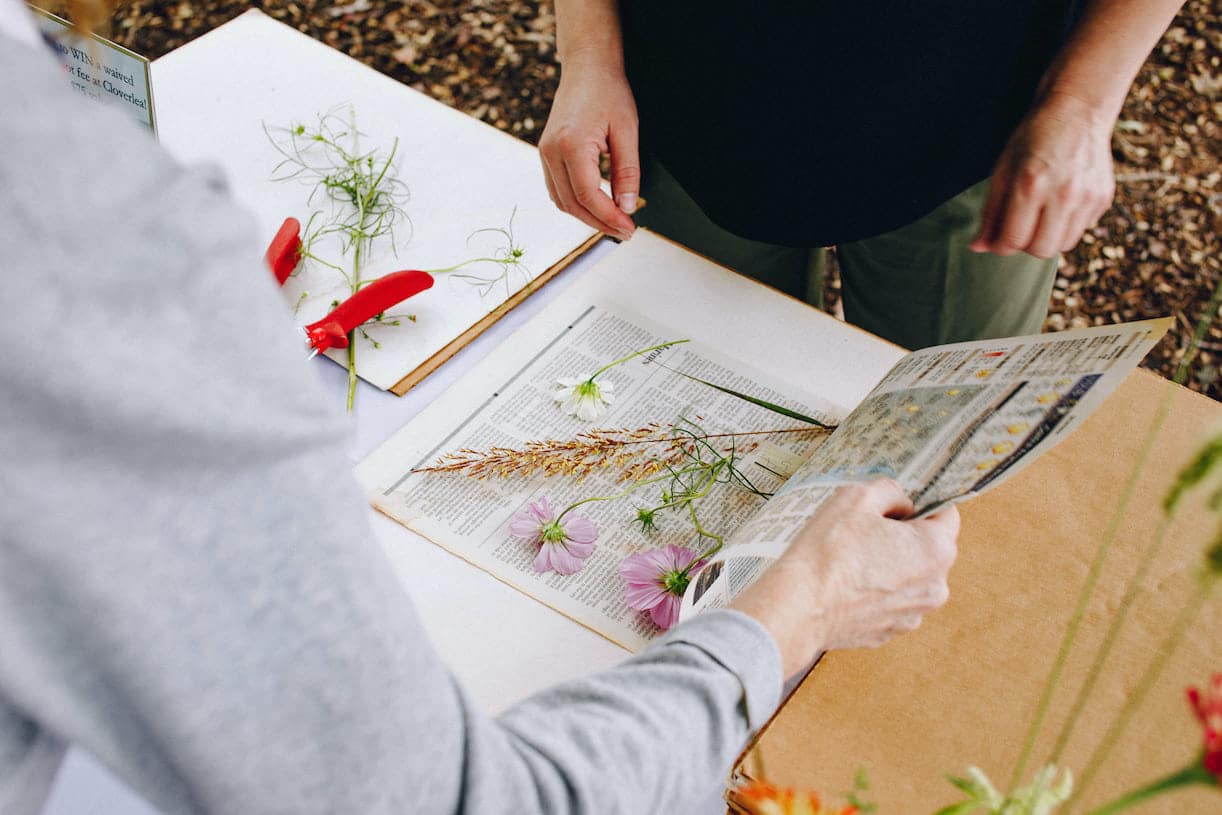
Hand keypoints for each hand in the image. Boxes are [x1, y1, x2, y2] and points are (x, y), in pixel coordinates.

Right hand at [538, 58, 639, 239]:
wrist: (586, 67)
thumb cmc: (608, 92)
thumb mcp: (627, 131)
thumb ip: (627, 172)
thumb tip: (627, 207)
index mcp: (571, 144)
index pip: (588, 195)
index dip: (609, 217)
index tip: (629, 227)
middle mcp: (551, 152)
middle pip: (573, 204)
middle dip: (600, 223)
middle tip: (625, 231)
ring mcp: (544, 153)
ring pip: (562, 201)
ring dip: (587, 217)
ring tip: (613, 223)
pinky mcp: (546, 154)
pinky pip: (556, 190)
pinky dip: (575, 204)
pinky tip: (595, 207)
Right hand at [731, 479, 958, 676]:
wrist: (798, 607)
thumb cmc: (828, 553)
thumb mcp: (857, 497)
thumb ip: (890, 491)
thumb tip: (901, 502)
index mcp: (936, 550)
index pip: (946, 515)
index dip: (920, 504)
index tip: (897, 505)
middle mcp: (934, 587)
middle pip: (928, 549)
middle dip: (903, 536)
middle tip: (865, 530)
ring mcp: (913, 614)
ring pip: (909, 577)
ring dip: (889, 565)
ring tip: (852, 559)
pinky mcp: (890, 631)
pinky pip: (889, 601)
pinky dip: (874, 591)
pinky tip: (847, 583)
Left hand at [970, 90, 1114, 258]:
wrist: (1077, 111)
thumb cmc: (1033, 139)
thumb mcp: (1003, 170)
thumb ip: (990, 212)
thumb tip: (978, 247)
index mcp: (1031, 185)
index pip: (1012, 240)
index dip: (1000, 244)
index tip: (998, 238)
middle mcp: (1063, 194)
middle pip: (1041, 250)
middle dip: (1025, 244)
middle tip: (1020, 226)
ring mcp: (1087, 197)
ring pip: (1063, 245)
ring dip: (1047, 237)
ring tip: (1041, 214)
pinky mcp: (1104, 197)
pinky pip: (1081, 229)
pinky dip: (1067, 225)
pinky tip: (1061, 202)